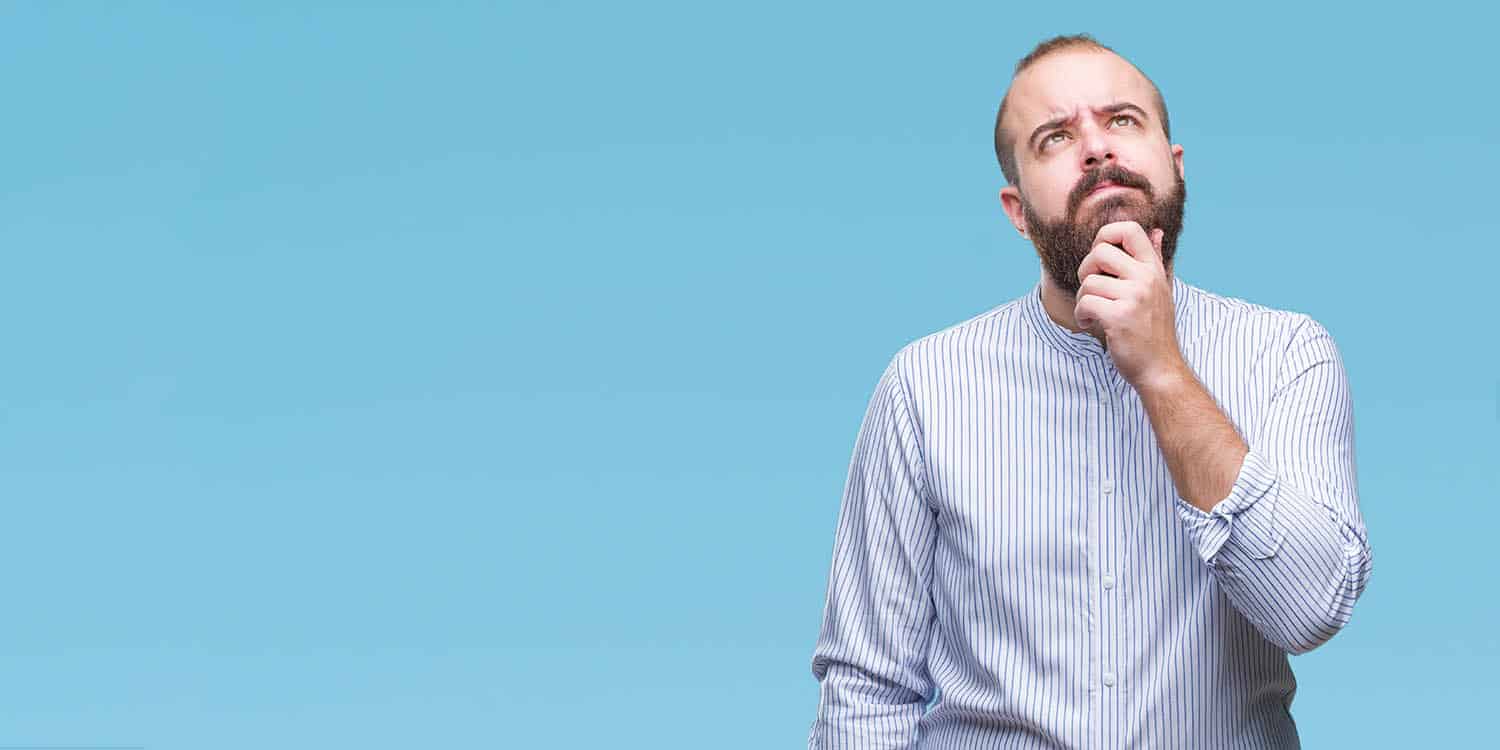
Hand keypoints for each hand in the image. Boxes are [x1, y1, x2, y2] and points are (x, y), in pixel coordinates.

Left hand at [1074, 221, 1186, 390]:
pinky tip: (1090, 324)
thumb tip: (1156, 231)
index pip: (1128, 229)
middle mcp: (1146, 278)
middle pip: (1099, 252)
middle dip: (1086, 271)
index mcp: (1153, 268)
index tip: (1101, 260)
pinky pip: (1085, 303)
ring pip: (1088, 282)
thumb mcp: (1160, 290)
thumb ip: (1155, 259)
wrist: (1160, 368)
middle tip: (1092, 290)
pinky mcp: (1119, 317)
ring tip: (1093, 313)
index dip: (1105, 236)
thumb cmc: (1154, 330)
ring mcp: (1134, 297)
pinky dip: (1081, 316)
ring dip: (1082, 300)